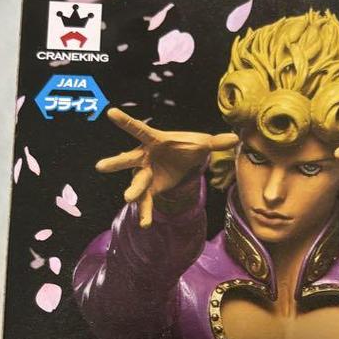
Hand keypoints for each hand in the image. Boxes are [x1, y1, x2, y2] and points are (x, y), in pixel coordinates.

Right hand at [96, 109, 237, 226]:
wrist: (183, 162)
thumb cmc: (187, 147)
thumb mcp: (202, 144)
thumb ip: (216, 142)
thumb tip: (237, 138)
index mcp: (154, 140)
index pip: (139, 129)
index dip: (125, 121)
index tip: (110, 112)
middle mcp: (145, 157)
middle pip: (128, 159)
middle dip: (116, 163)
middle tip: (100, 167)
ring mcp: (145, 174)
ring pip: (136, 183)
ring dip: (133, 191)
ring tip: (128, 199)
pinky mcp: (150, 189)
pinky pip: (147, 202)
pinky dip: (146, 213)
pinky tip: (146, 225)